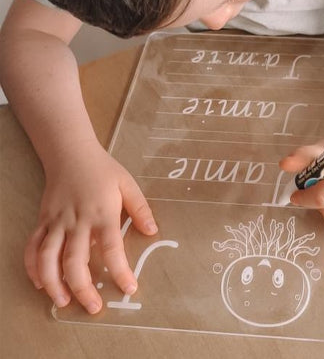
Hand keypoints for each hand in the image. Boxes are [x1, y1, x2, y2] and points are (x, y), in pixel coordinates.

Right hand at [24, 141, 157, 313]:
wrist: (71, 153)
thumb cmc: (103, 170)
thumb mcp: (128, 184)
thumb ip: (140, 208)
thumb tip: (152, 231)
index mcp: (103, 213)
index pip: (112, 249)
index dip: (120, 271)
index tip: (128, 289)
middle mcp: (77, 221)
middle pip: (76, 261)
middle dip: (83, 288)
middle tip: (94, 307)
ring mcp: (56, 222)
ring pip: (48, 258)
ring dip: (53, 284)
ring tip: (63, 302)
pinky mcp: (42, 221)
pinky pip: (32, 247)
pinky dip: (33, 268)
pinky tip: (40, 283)